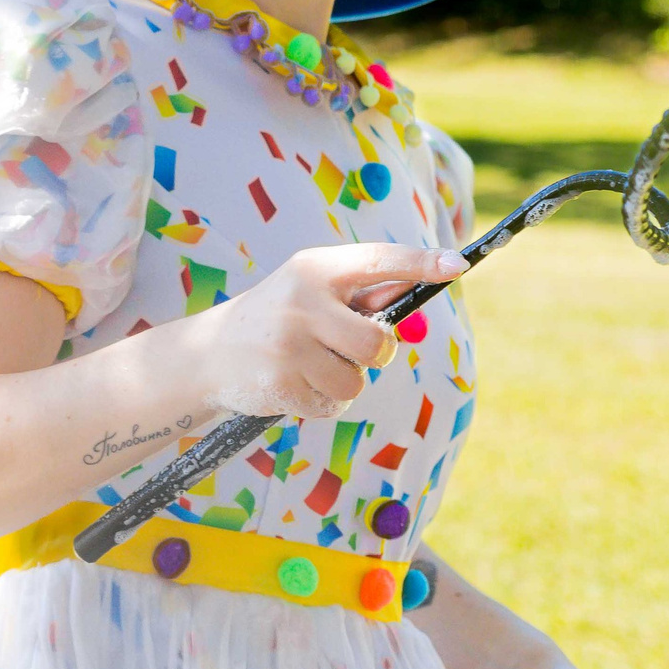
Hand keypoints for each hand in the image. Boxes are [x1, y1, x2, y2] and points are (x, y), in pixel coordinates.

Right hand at [171, 243, 463, 420]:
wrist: (210, 352)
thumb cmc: (280, 316)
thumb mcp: (311, 289)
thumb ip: (360, 292)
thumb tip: (419, 289)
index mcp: (315, 268)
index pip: (379, 262)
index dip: (421, 263)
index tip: (458, 264)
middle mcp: (302, 301)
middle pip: (378, 344)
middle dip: (376, 356)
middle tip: (351, 350)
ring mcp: (289, 345)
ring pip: (356, 383)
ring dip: (344, 384)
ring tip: (312, 368)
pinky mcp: (280, 385)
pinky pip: (332, 406)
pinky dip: (322, 403)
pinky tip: (295, 385)